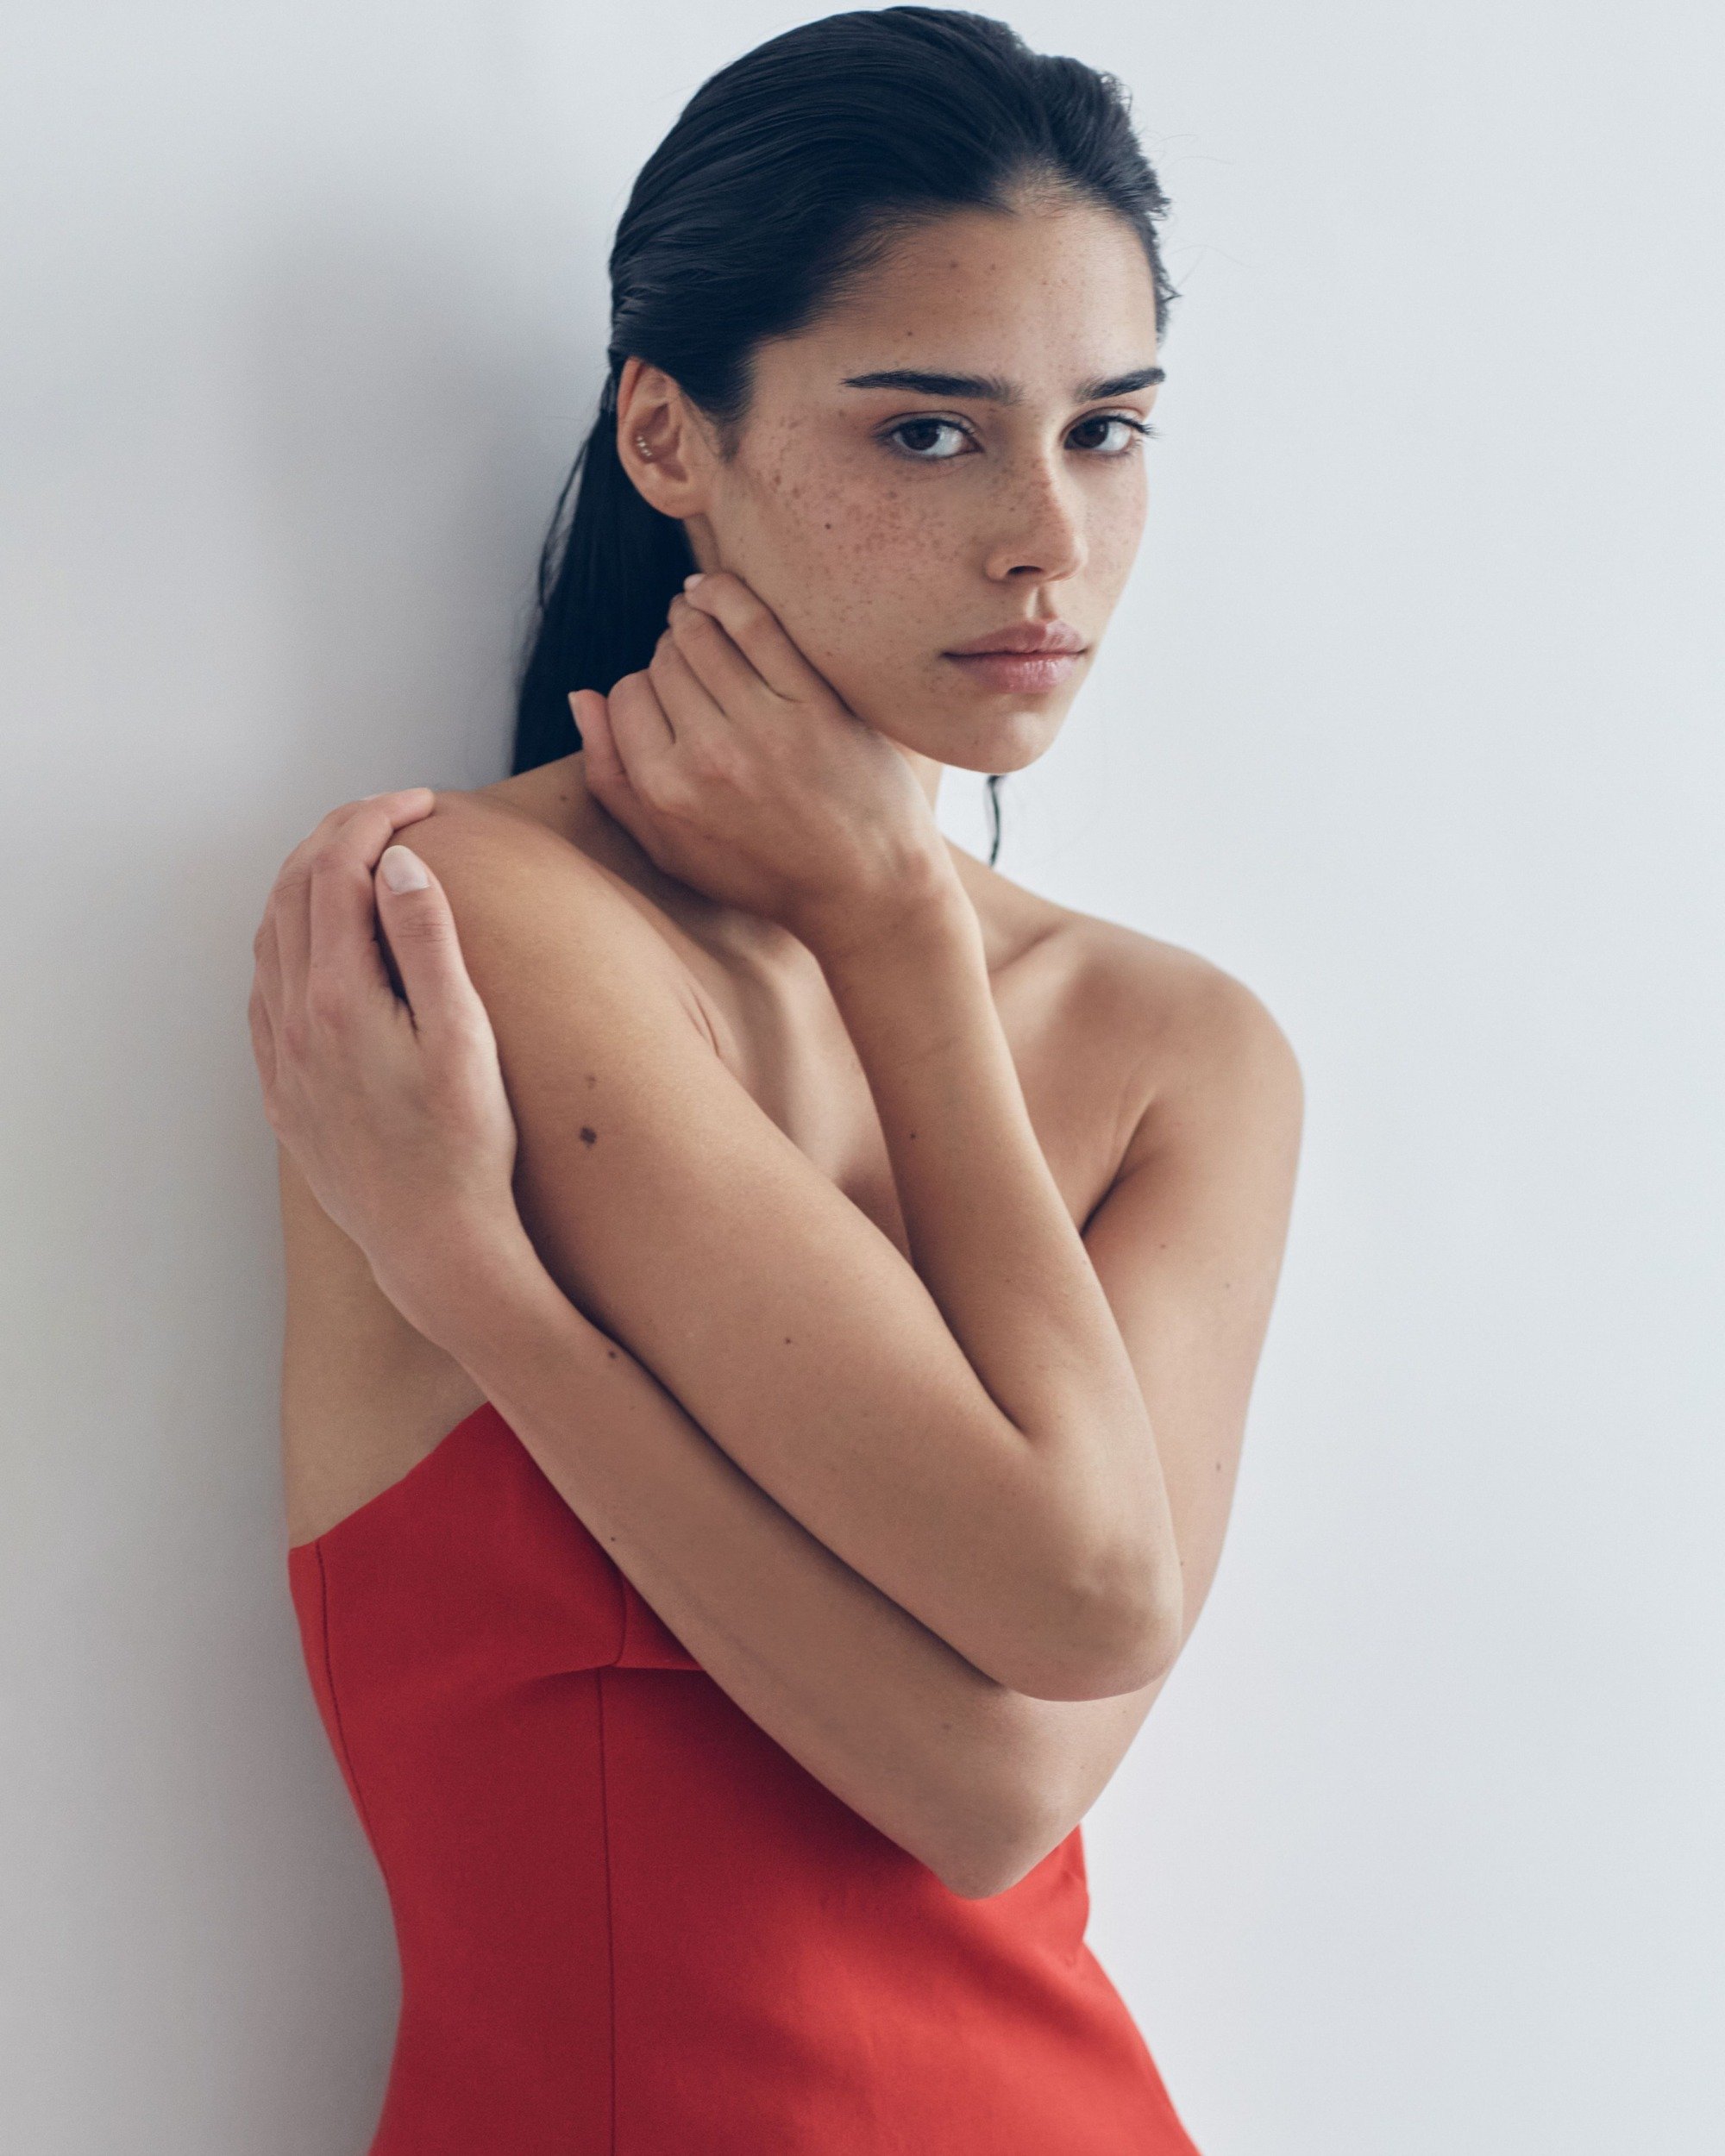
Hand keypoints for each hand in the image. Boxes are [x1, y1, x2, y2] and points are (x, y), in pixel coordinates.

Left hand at [248, 789, 524, 1325]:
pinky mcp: (284, 1091)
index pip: (339, 872)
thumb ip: (429, 944)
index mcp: (340, 999)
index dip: (376, 820)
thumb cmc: (466, 1149)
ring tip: (358, 862)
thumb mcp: (467, 1039)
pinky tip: (321, 944)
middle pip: (295, 892)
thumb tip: (398, 865)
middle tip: (394, 815)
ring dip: (307, 882)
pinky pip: (265, 991)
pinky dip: (288, 940)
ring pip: (271, 937)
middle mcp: (295, 1022)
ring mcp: (282, 1058)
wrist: (433, 1246)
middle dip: (340, 836)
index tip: (422, 803)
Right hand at [573, 570, 956, 954]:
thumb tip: (580, 696)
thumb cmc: (763, 873)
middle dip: (670, 653)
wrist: (867, 890)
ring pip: (700, 634)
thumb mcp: (669, 849)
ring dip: (693, 617)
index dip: (644, 690)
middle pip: (662, 662)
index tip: (671, 698)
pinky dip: (728, 594)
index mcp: (665, 791)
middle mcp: (708, 757)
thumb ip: (612, 778)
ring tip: (699, 617)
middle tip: (696, 664)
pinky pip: (756, 623)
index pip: (624, 695)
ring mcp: (764, 728)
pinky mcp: (816, 706)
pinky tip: (717, 591)